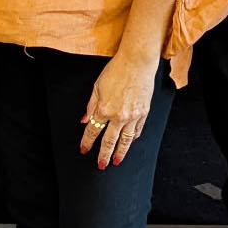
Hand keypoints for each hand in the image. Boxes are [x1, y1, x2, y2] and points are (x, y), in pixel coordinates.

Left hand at [79, 51, 158, 168]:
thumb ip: (90, 106)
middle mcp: (118, 116)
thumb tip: (83, 120)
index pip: (92, 131)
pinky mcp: (144, 113)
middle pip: (109, 141)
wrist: (137, 63)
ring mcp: (133, 116)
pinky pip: (138, 130)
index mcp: (104, 109)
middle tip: (101, 165)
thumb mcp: (97, 87)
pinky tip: (130, 142)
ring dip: (120, 153)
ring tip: (116, 161)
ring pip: (125, 140)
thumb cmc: (116, 71)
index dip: (87, 142)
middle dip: (103, 155)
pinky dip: (133, 138)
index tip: (84, 149)